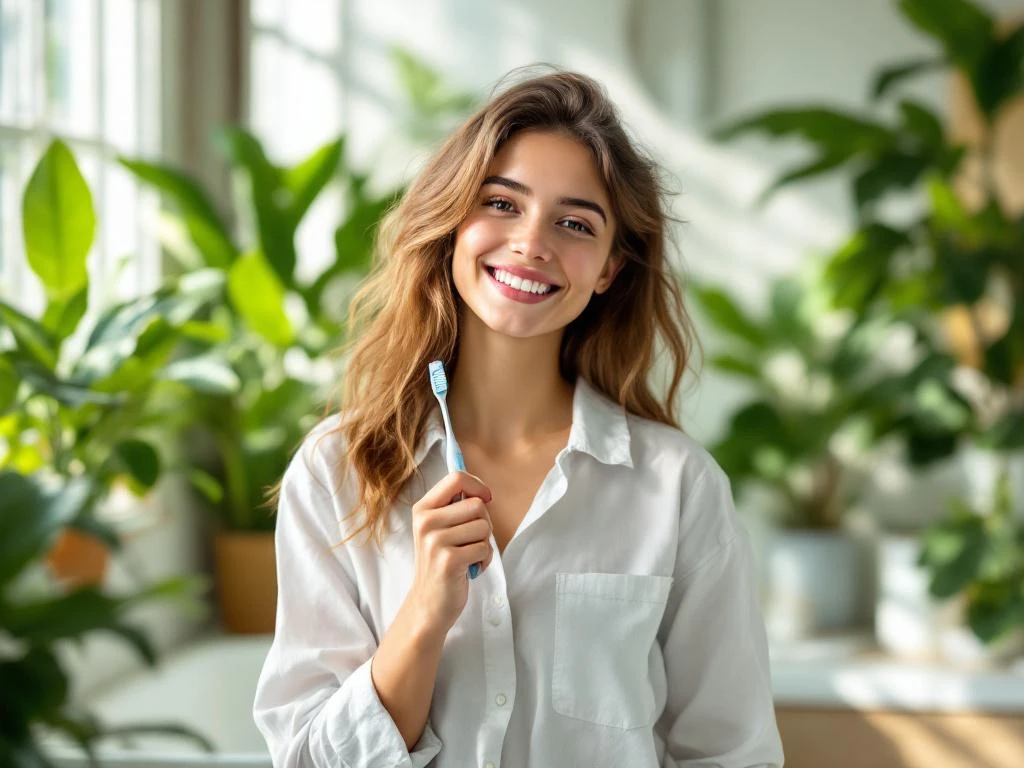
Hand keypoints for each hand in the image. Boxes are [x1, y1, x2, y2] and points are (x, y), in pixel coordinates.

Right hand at [403, 471, 493, 636]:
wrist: (429, 603)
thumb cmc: (440, 562)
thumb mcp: (439, 528)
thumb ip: (455, 507)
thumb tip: (484, 491)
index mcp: (423, 509)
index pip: (456, 478)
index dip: (478, 486)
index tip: (485, 499)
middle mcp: (425, 522)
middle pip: (477, 504)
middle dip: (484, 523)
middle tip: (471, 540)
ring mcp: (435, 541)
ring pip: (484, 526)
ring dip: (484, 543)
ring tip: (468, 555)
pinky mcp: (449, 560)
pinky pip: (485, 548)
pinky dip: (484, 559)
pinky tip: (470, 569)